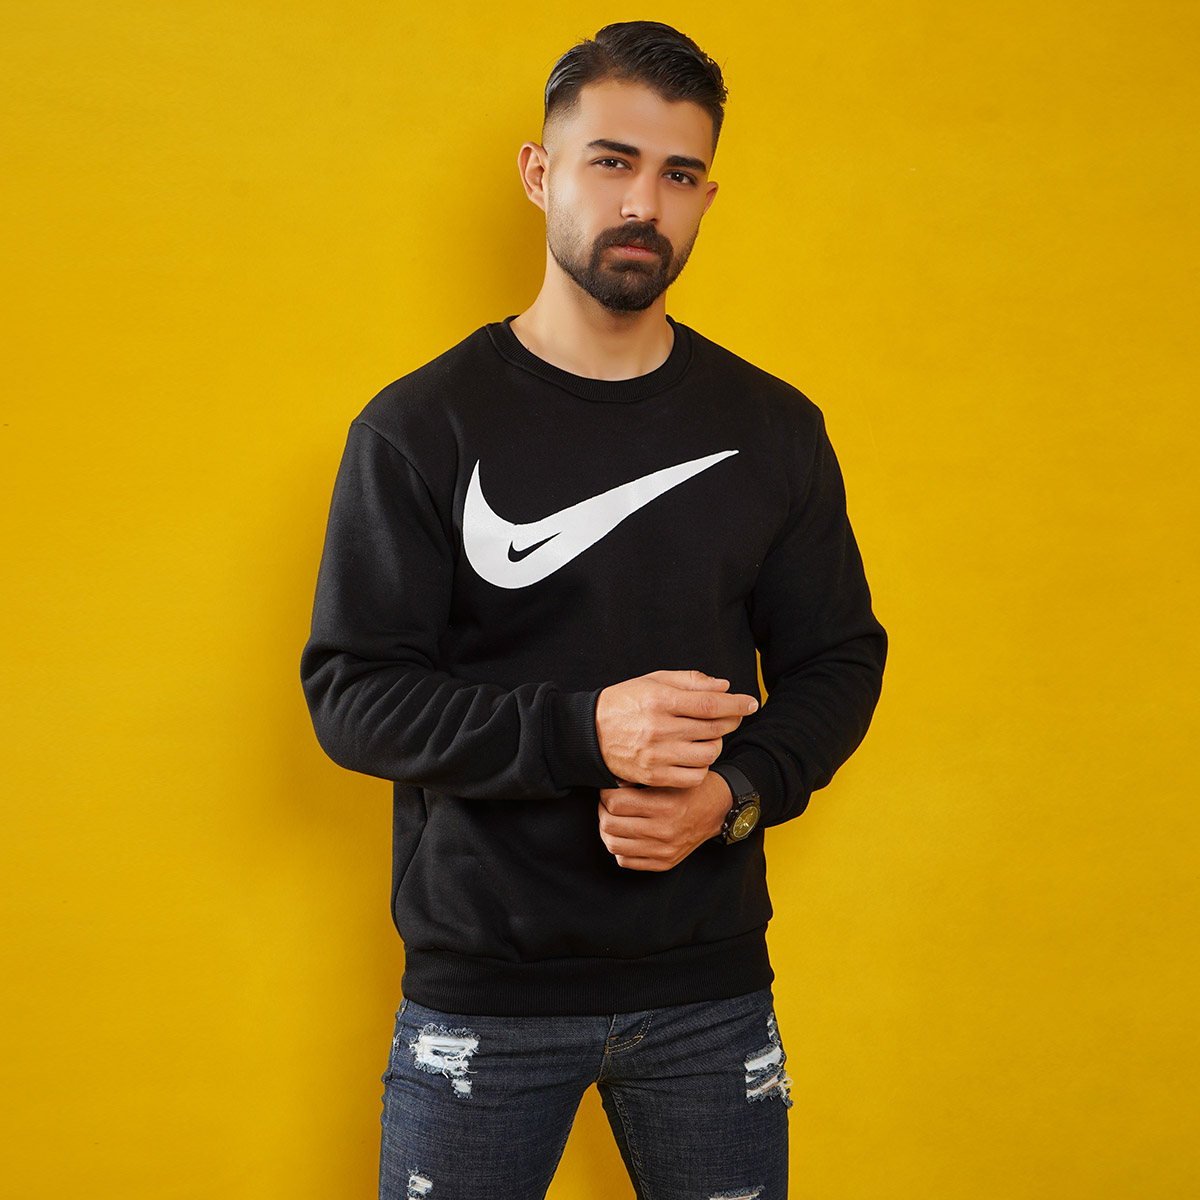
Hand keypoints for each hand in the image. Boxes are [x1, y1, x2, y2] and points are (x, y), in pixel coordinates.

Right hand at [595, 670, 757, 787]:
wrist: (589, 733)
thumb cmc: (624, 702)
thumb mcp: (653, 681)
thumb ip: (690, 681)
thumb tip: (724, 686)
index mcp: (661, 700)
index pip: (711, 704)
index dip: (736, 704)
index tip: (751, 703)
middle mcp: (660, 728)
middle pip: (714, 728)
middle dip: (730, 721)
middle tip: (731, 717)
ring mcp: (657, 755)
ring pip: (708, 754)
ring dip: (716, 744)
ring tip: (707, 736)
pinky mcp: (654, 776)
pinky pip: (693, 776)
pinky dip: (701, 766)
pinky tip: (695, 755)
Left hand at [598, 773, 733, 870]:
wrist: (717, 810)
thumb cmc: (692, 789)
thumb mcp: (669, 777)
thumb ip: (640, 780)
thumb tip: (610, 784)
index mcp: (664, 806)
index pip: (615, 803)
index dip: (605, 793)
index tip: (608, 789)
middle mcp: (663, 831)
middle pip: (610, 825)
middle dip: (602, 810)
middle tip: (607, 803)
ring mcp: (663, 850)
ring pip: (613, 845)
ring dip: (607, 830)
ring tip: (612, 819)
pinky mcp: (663, 862)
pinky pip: (625, 860)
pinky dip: (619, 847)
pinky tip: (624, 835)